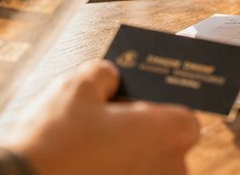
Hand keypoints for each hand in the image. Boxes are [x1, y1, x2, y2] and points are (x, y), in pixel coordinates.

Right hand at [1, 60, 199, 174]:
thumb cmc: (54, 140)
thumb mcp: (77, 87)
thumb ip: (104, 74)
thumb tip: (110, 77)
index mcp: (169, 132)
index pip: (185, 119)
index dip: (159, 112)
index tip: (133, 109)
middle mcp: (172, 168)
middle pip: (166, 148)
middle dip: (142, 138)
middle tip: (107, 128)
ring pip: (146, 170)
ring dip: (126, 161)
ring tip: (89, 150)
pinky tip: (84, 167)